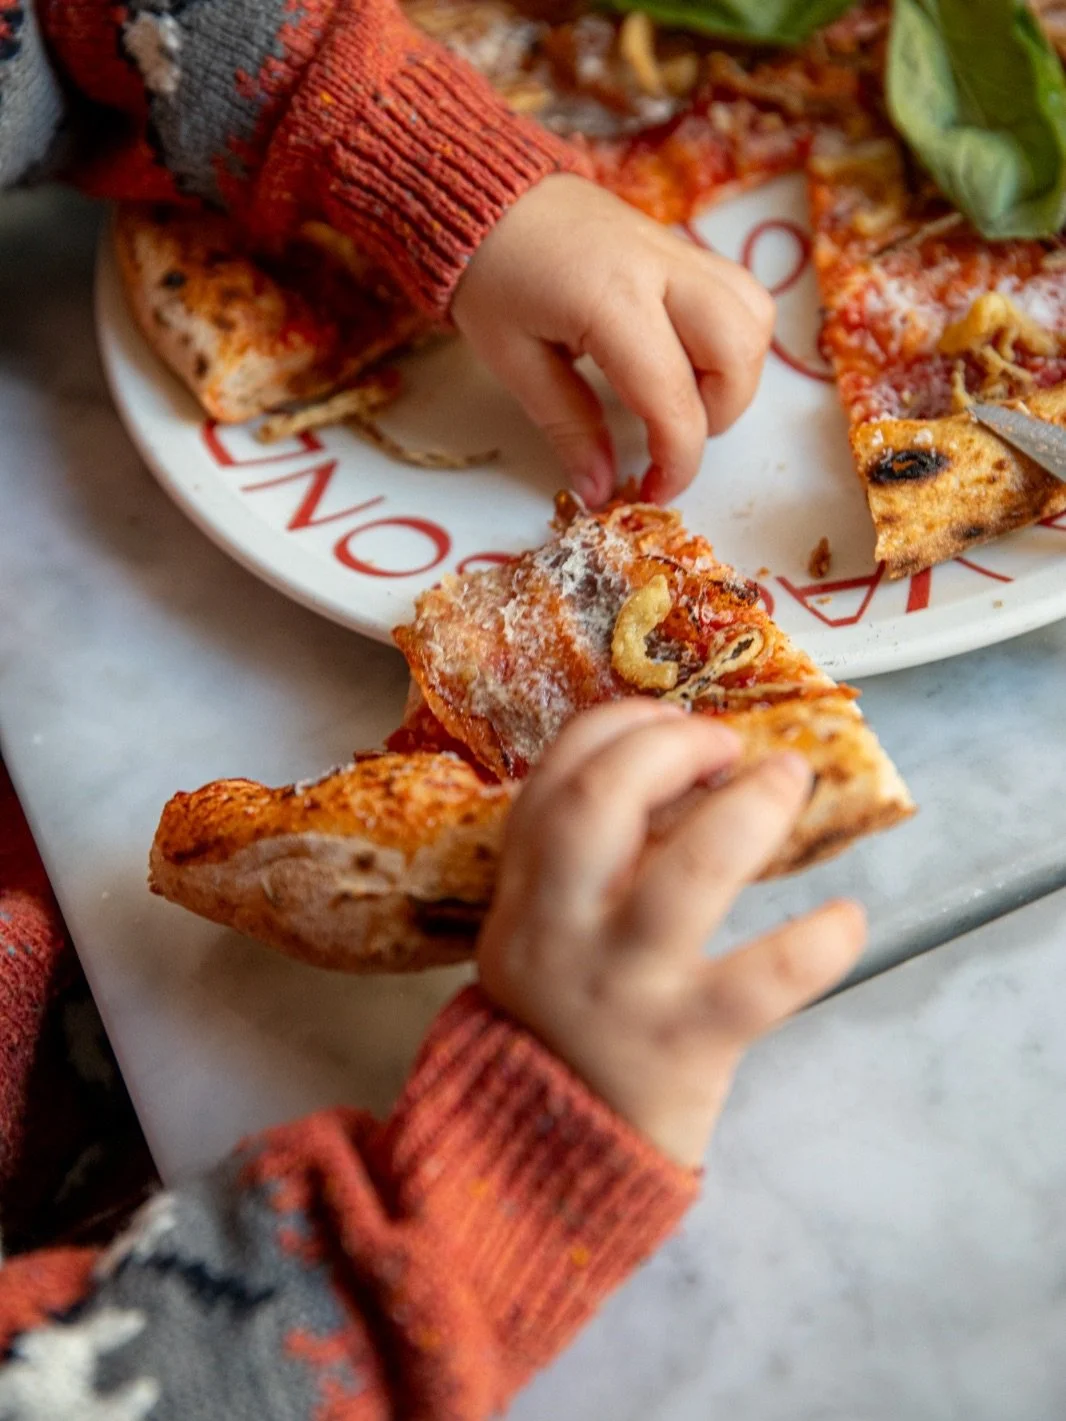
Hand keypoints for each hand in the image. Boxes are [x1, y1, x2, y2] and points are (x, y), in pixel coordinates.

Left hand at [451, 174, 775, 506]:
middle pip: (739, 350)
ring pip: (754, 316)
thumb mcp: (514, 362)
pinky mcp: (684, 249)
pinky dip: (730, 341)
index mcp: (611, 299)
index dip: (677, 459)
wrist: (489, 196)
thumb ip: (567, 426)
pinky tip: (683, 362)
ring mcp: (679, 251)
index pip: (674, 397)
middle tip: (669, 438)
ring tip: (680, 401)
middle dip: (719, 415)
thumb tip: (602, 489)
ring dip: (734, 375)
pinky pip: (738, 295)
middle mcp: (662, 268)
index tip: (654, 491)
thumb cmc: (492, 276)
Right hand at [477, 701, 865, 1167]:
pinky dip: (816, 943)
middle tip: (731, 748)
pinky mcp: (684, 1040)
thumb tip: (693, 769)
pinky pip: (759, 982)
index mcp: (526, 886)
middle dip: (672, 748)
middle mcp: (560, 925)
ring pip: (684, 878)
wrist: (546, 1150)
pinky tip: (847, 920)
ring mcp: (621, 983)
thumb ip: (591, 854)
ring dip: (749, 814)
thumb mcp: (547, 924)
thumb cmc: (568, 1011)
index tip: (676, 720)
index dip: (624, 724)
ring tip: (789, 781)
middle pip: (598, 804)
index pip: (556, 772)